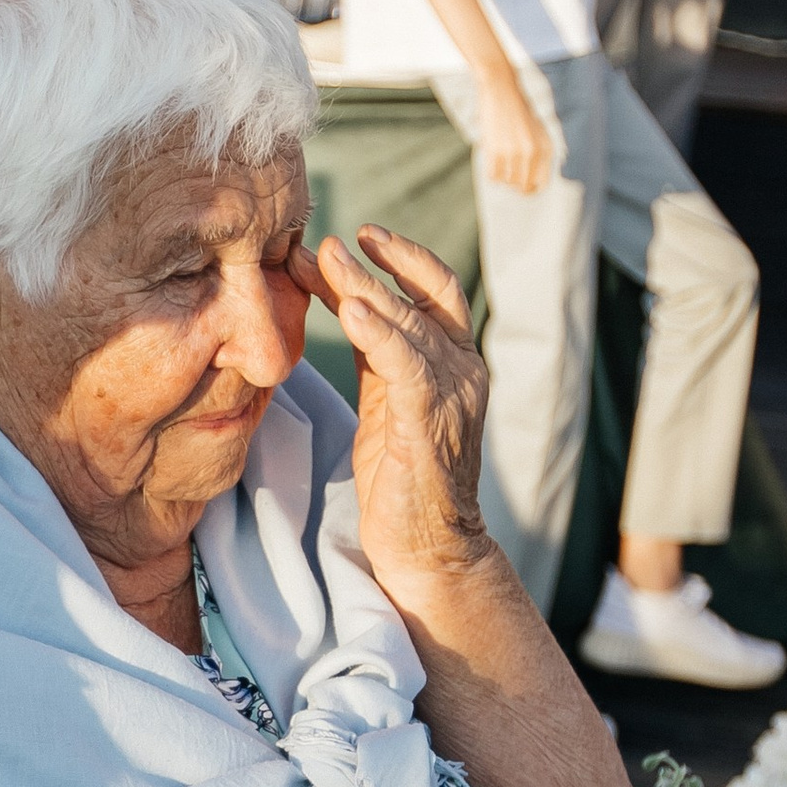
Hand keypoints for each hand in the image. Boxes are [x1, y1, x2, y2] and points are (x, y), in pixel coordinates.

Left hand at [295, 227, 491, 603]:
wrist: (427, 550)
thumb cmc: (402, 477)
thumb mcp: (385, 399)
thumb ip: (375, 351)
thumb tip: (342, 297)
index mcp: (455, 362)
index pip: (434, 290)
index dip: (398, 257)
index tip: (354, 236)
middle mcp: (464, 371)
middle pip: (420, 298)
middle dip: (370, 265)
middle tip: (323, 241)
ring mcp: (453, 397)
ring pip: (411, 325)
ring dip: (364, 288)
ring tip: (326, 259)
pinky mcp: (430, 426)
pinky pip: (406, 368)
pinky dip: (379, 334)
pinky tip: (349, 311)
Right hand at [467, 56, 552, 197]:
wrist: (501, 90)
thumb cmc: (518, 110)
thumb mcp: (538, 131)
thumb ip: (539, 154)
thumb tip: (534, 182)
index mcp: (546, 148)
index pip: (541, 184)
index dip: (531, 190)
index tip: (522, 188)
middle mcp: (533, 153)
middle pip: (523, 187)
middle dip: (515, 185)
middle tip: (508, 177)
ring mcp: (514, 153)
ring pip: (507, 182)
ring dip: (502, 175)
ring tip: (500, 160)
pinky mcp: (496, 151)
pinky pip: (493, 176)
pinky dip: (491, 172)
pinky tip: (492, 159)